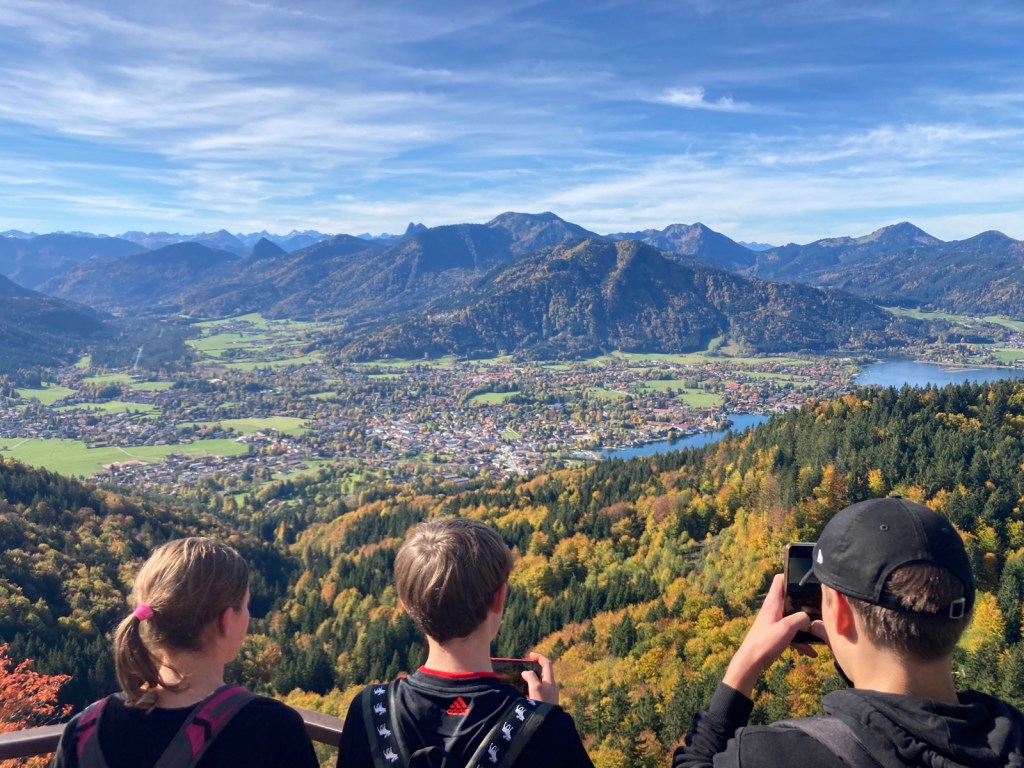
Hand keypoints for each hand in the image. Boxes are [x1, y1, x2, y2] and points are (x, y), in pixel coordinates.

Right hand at [522, 651, 558, 704]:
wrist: (548, 723)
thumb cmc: (542, 703)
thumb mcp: (535, 688)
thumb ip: (530, 677)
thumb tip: (526, 672)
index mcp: (550, 681)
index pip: (547, 664)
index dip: (539, 657)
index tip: (529, 655)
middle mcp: (551, 687)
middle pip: (543, 673)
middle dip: (533, 669)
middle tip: (524, 670)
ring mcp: (549, 695)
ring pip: (540, 683)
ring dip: (531, 680)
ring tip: (522, 682)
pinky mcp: (546, 702)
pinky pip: (538, 691)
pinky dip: (531, 689)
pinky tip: (524, 694)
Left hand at [722, 573, 814, 697]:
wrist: (751, 662)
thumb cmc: (766, 642)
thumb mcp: (787, 628)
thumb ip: (801, 619)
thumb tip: (809, 618)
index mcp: (773, 602)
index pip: (780, 579)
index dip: (792, 575)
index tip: (807, 580)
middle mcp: (773, 609)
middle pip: (791, 598)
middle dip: (805, 601)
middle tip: (820, 605)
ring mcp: (775, 621)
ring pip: (793, 617)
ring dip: (805, 623)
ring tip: (820, 628)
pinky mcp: (776, 634)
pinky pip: (792, 633)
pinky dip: (801, 640)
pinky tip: (812, 652)